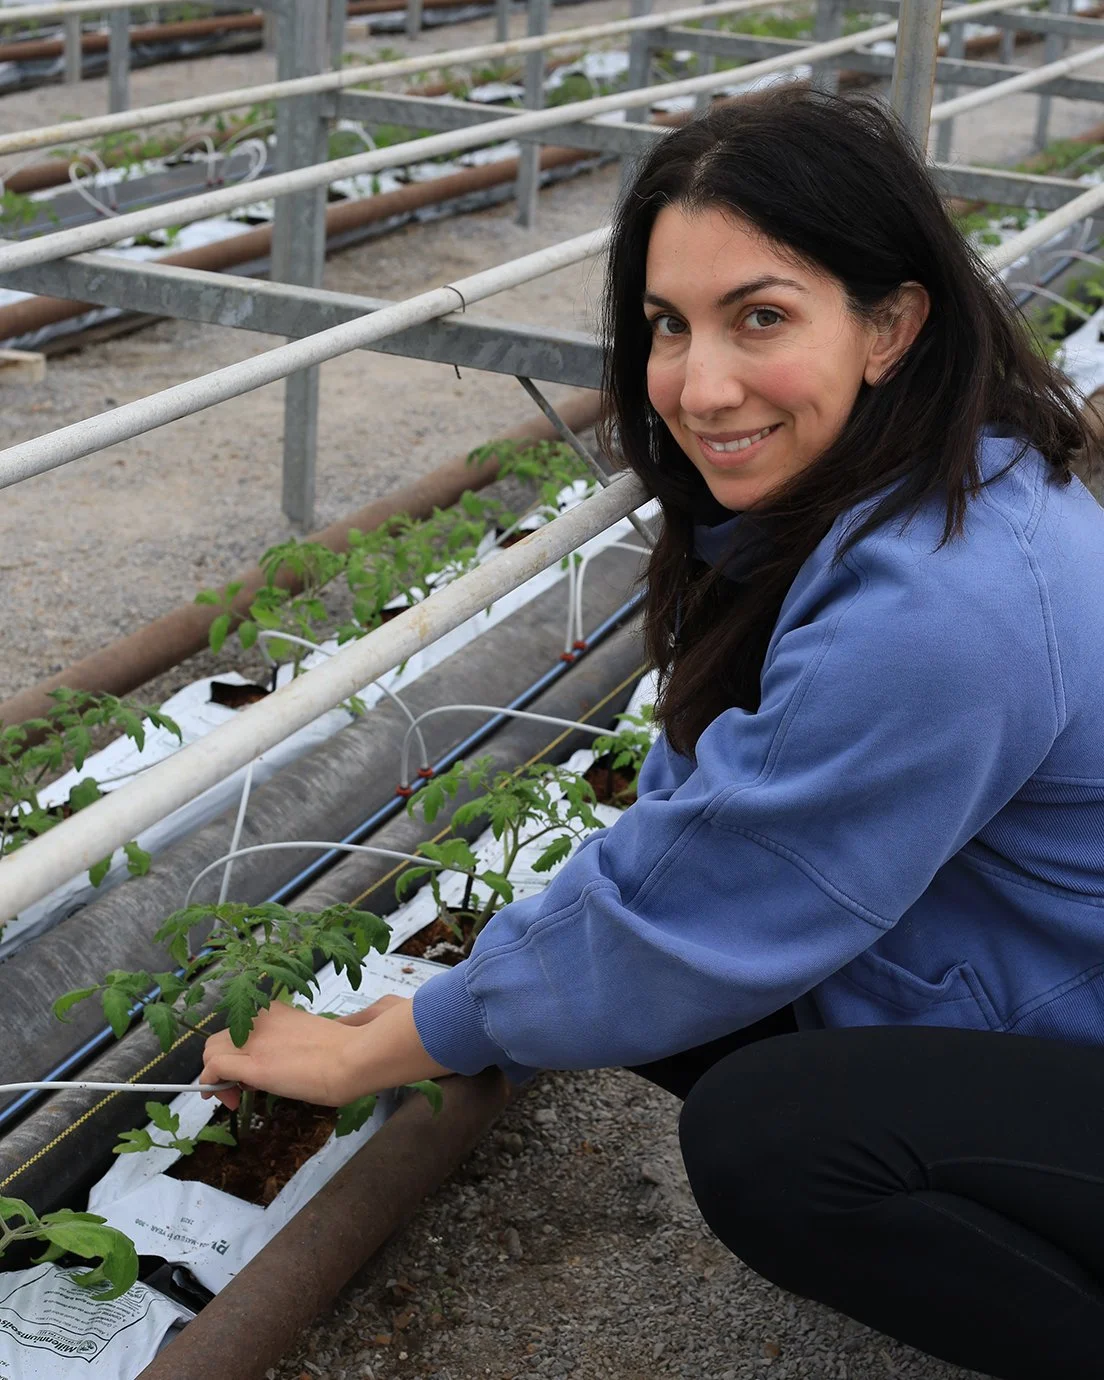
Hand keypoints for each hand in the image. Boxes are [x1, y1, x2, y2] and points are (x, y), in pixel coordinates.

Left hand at [199, 995, 453, 1110]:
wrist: (356, 1058)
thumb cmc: (350, 1050)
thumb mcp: (319, 1038)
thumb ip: (300, 1041)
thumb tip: (304, 1053)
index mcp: (278, 1012)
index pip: (242, 1029)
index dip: (239, 1052)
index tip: (249, 1075)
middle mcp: (261, 1021)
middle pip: (221, 1040)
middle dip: (222, 1066)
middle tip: (238, 1092)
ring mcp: (254, 1042)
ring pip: (211, 1052)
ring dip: (215, 1076)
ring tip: (233, 1097)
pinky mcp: (251, 1065)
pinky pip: (214, 1069)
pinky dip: (208, 1083)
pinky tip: (217, 1096)